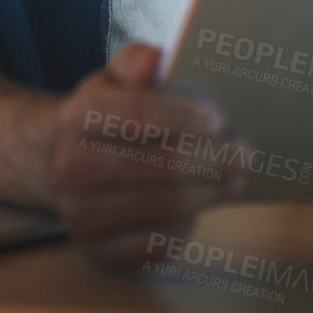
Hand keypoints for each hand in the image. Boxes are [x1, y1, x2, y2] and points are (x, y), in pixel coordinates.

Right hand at [50, 43, 252, 267]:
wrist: (67, 166)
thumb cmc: (109, 115)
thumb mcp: (117, 78)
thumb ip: (138, 62)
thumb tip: (156, 59)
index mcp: (76, 117)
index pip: (139, 112)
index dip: (186, 117)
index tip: (219, 121)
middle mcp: (70, 169)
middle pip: (164, 167)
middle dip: (216, 160)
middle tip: (245, 155)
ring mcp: (80, 217)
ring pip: (168, 208)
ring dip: (212, 193)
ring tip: (233, 179)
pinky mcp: (99, 253)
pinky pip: (161, 244)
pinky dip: (189, 225)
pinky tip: (197, 206)